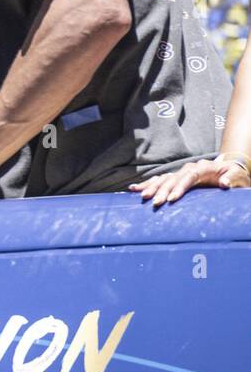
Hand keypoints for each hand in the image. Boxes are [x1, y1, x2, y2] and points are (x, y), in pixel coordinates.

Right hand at [129, 158, 250, 208]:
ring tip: (142, 197)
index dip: (179, 188)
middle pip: (172, 179)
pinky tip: (134, 189)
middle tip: (155, 203)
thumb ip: (232, 178)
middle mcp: (189, 168)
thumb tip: (224, 184)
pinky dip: (147, 184)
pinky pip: (160, 180)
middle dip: (162, 191)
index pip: (188, 177)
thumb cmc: (235, 175)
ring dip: (152, 188)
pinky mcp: (177, 178)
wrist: (230, 169)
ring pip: (163, 179)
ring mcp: (181, 172)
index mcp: (203, 168)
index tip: (171, 199)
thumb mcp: (238, 176)